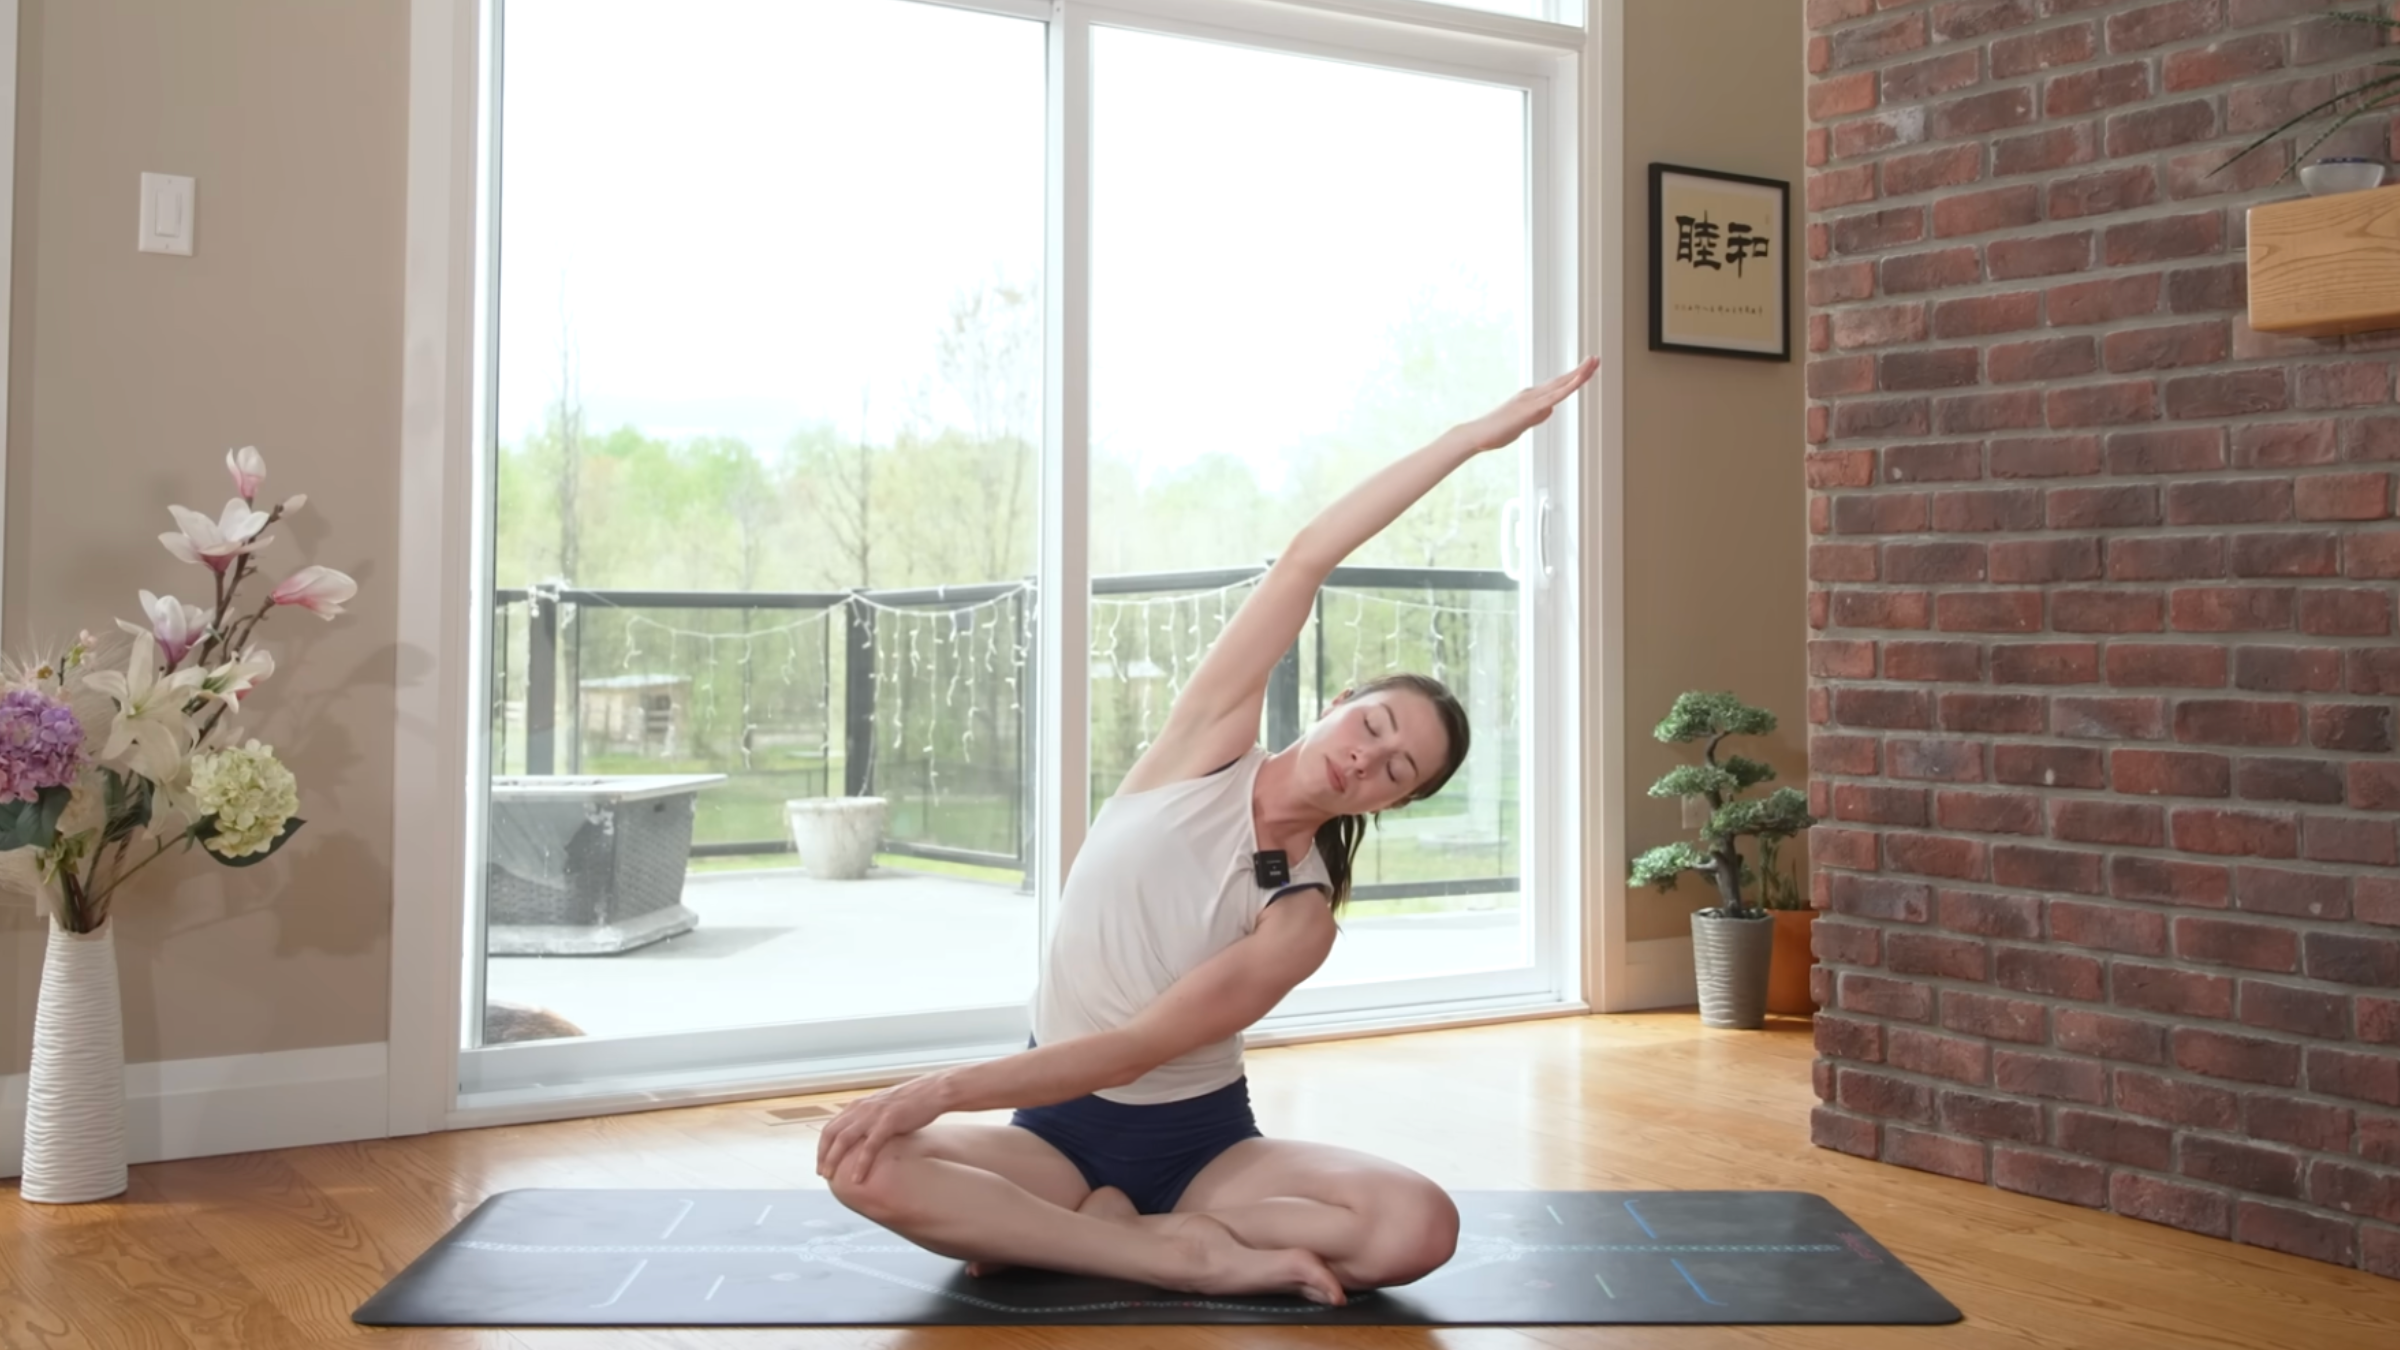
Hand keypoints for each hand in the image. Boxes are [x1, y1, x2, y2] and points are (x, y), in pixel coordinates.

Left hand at [815, 1073, 950, 1188]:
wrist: (933, 1091)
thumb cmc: (912, 1102)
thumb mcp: (883, 1109)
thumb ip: (870, 1120)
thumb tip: (865, 1139)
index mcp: (858, 1105)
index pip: (831, 1127)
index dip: (822, 1146)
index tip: (821, 1162)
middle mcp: (861, 1108)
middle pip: (831, 1134)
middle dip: (823, 1155)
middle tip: (822, 1174)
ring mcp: (873, 1114)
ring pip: (844, 1139)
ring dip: (834, 1159)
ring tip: (831, 1177)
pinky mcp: (888, 1121)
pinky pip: (869, 1146)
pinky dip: (861, 1163)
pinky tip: (858, 1178)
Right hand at [1454, 357, 1598, 452]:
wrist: (1477, 435)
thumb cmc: (1496, 432)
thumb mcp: (1522, 424)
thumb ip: (1536, 416)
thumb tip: (1550, 409)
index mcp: (1530, 397)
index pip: (1557, 385)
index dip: (1574, 376)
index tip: (1588, 368)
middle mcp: (1532, 393)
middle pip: (1562, 380)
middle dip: (1581, 369)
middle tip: (1596, 358)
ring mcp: (1531, 399)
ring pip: (1561, 384)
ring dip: (1579, 373)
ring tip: (1593, 363)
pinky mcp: (1531, 408)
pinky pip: (1555, 396)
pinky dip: (1569, 386)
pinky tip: (1580, 379)